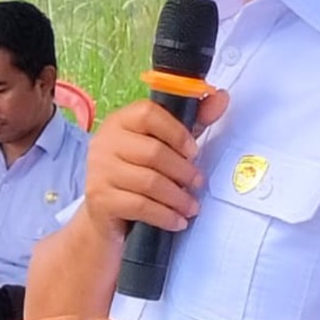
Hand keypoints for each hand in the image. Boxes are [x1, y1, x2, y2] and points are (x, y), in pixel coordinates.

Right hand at [78, 91, 227, 242]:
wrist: (103, 217)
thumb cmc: (137, 175)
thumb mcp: (165, 146)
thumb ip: (192, 122)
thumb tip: (221, 97)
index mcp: (120, 122)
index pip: (148, 114)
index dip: (176, 132)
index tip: (193, 151)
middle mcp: (104, 142)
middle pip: (152, 152)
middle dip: (183, 170)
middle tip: (198, 183)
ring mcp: (99, 171)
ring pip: (149, 182)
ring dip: (178, 197)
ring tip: (191, 207)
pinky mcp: (100, 199)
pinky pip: (140, 206)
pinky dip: (165, 216)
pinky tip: (177, 221)